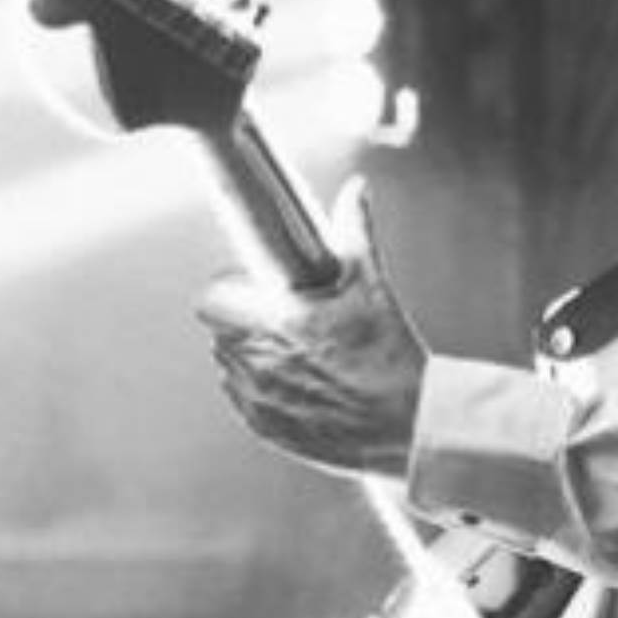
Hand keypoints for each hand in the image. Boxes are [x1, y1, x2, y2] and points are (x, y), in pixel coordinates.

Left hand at [195, 176, 428, 476]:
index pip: (211, 298)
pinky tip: (297, 384)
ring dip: (248, 355)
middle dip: (243, 320)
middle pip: (218, 330)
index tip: (252, 290)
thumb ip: (355, 233)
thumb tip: (354, 190)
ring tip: (293, 353)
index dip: (230, 290)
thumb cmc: (390, 358)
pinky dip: (259, 389)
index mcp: (278, 322)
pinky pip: (241, 399)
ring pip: (227, 365)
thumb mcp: (372, 288)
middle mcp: (258, 362)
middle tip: (279, 319)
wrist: (405, 426)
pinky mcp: (263, 427)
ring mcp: (257, 398)